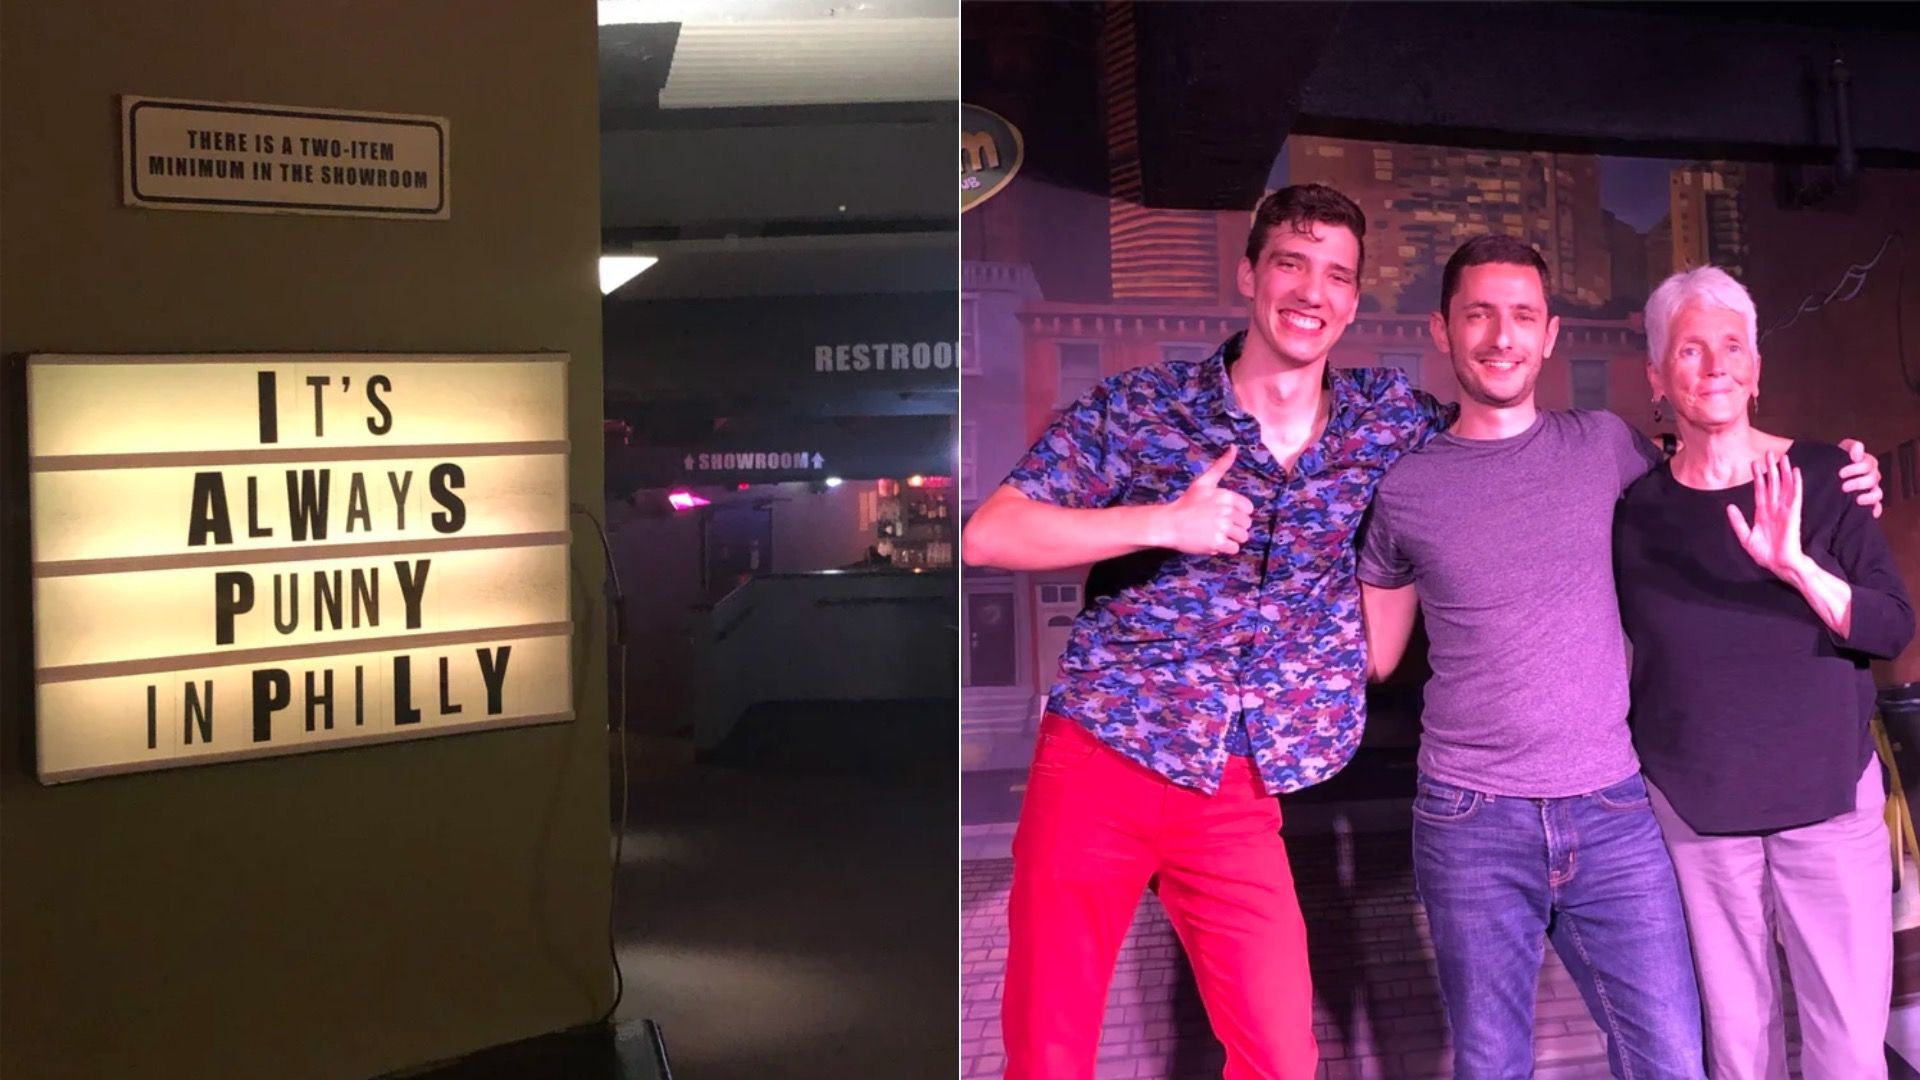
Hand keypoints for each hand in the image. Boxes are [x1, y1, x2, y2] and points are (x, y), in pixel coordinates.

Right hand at [1160, 445, 1255, 555]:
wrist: (1169, 523)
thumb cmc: (1186, 502)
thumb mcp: (1204, 482)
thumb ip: (1221, 465)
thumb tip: (1234, 447)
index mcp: (1227, 496)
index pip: (1249, 509)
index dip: (1238, 514)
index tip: (1225, 515)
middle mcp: (1227, 512)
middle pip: (1246, 524)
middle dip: (1235, 527)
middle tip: (1218, 526)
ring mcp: (1222, 528)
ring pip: (1242, 537)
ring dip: (1232, 538)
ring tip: (1217, 535)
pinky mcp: (1217, 543)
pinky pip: (1234, 549)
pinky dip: (1225, 548)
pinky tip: (1213, 543)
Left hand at [1727, 454, 1807, 580]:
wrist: (1779, 565)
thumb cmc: (1766, 554)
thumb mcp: (1746, 537)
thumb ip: (1738, 522)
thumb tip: (1730, 506)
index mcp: (1763, 513)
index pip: (1760, 490)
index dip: (1758, 476)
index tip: (1754, 463)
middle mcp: (1774, 509)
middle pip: (1773, 484)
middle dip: (1771, 469)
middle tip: (1769, 453)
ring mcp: (1784, 510)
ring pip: (1785, 486)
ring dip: (1784, 472)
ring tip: (1784, 457)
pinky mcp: (1793, 514)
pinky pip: (1795, 496)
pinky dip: (1796, 484)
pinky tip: (1796, 472)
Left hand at [1837, 438, 1882, 518]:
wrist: (1827, 476)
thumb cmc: (1835, 464)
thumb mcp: (1840, 451)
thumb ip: (1850, 446)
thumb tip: (1858, 449)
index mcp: (1866, 463)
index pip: (1868, 464)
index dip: (1856, 468)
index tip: (1841, 473)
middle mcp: (1871, 476)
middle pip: (1873, 479)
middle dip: (1858, 483)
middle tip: (1843, 487)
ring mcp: (1871, 490)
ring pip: (1878, 493)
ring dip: (1868, 497)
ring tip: (1856, 500)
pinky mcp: (1870, 502)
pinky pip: (1878, 506)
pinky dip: (1875, 509)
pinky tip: (1870, 512)